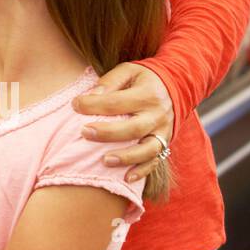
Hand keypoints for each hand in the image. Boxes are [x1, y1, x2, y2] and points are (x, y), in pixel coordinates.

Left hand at [71, 62, 174, 182]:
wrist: (175, 87)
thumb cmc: (143, 79)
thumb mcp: (128, 71)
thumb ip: (109, 81)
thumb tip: (90, 96)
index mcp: (148, 94)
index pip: (117, 102)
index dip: (94, 104)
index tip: (75, 105)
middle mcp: (158, 115)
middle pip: (133, 128)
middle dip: (108, 133)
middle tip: (84, 132)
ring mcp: (163, 132)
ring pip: (147, 150)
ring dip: (126, 157)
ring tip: (104, 160)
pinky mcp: (165, 144)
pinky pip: (155, 161)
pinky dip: (142, 171)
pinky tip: (126, 178)